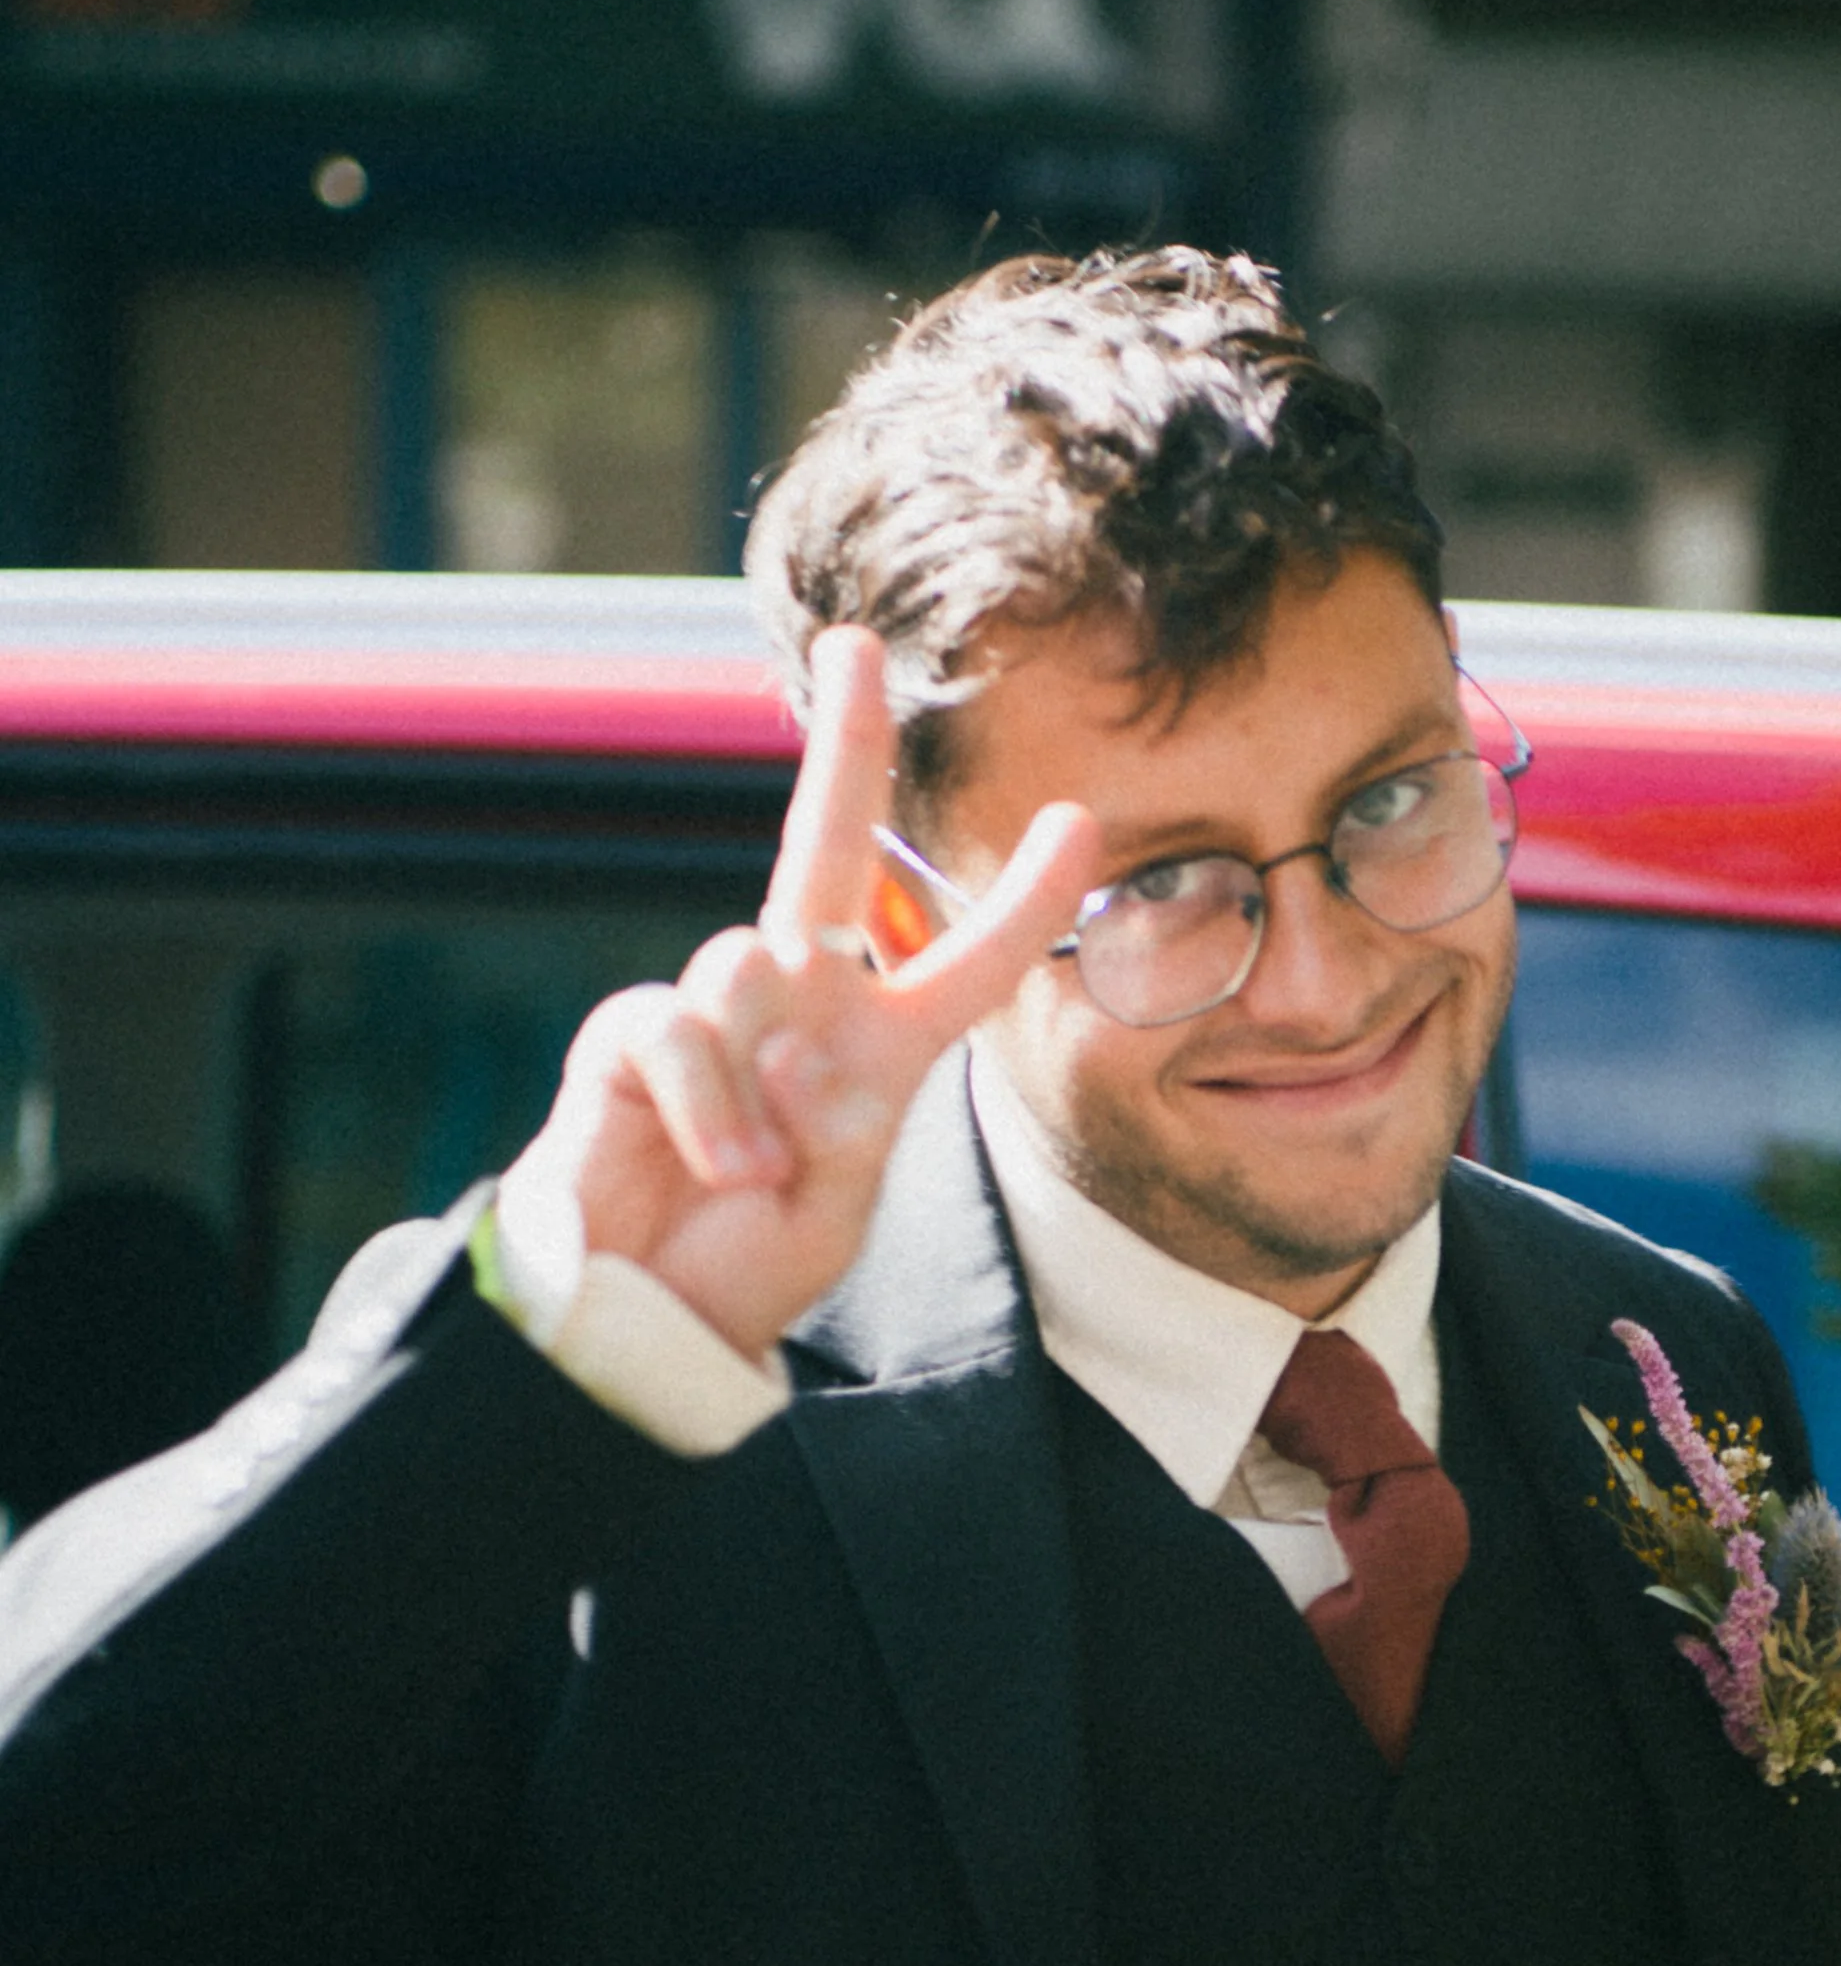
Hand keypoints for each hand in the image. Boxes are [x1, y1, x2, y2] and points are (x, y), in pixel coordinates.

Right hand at [499, 631, 1099, 1360]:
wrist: (642, 1318)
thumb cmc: (746, 1268)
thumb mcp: (835, 1201)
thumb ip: (830, 1116)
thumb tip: (775, 1039)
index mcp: (874, 1048)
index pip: (961, 961)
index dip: (1021, 901)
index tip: (1080, 824)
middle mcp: (799, 1006)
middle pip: (824, 844)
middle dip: (844, 743)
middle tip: (858, 647)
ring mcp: (716, 1012)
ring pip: (748, 960)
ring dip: (755, 1082)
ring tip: (749, 1176)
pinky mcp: (634, 1035)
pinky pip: (681, 1030)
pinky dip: (707, 1107)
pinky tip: (712, 1167)